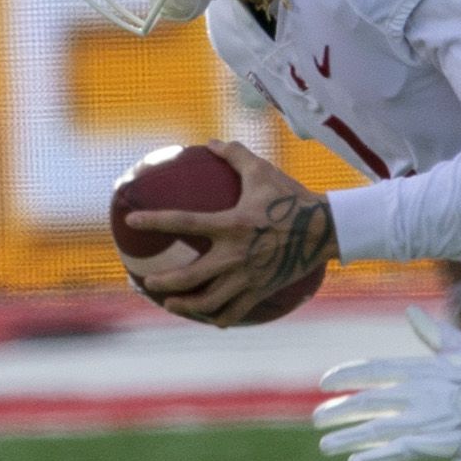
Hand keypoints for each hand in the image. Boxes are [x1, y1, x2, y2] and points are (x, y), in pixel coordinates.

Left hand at [125, 139, 336, 326]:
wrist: (328, 229)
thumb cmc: (294, 198)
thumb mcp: (263, 172)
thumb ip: (235, 155)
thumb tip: (210, 141)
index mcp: (232, 224)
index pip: (184, 222)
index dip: (155, 221)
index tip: (132, 220)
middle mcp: (236, 254)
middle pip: (190, 276)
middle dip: (163, 282)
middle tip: (148, 281)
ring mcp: (250, 276)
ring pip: (210, 300)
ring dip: (187, 305)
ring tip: (172, 305)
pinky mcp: (263, 289)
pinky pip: (237, 310)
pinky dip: (221, 317)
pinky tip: (212, 319)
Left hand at [314, 306, 460, 460]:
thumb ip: (434, 334)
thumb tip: (410, 313)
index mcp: (425, 367)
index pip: (375, 369)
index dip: (347, 375)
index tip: (324, 382)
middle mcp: (420, 392)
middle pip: (369, 402)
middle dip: (340, 410)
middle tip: (318, 418)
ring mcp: (429, 419)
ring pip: (378, 429)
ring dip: (350, 437)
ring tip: (326, 445)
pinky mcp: (442, 443)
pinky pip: (401, 453)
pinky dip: (377, 459)